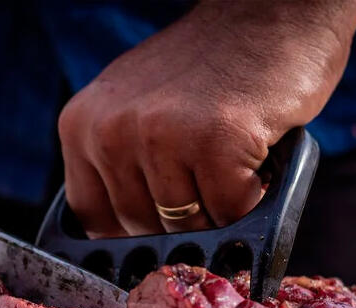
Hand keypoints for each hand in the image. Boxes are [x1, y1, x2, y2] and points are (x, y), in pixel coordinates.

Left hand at [58, 0, 355, 237]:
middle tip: (208, 179)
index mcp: (81, 126)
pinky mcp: (216, 141)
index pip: (92, 219)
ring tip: (231, 164)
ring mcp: (160, 135)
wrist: (274, 10)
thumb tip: (118, 236)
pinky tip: (254, 161)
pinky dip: (251, 200)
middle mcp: (110, 131)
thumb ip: (116, 165)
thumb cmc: (207, 69)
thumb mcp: (134, 108)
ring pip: (184, 226)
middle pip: (139, 229)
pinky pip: (229, 213)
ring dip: (217, 211)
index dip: (130, 235)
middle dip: (179, 220)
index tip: (159, 231)